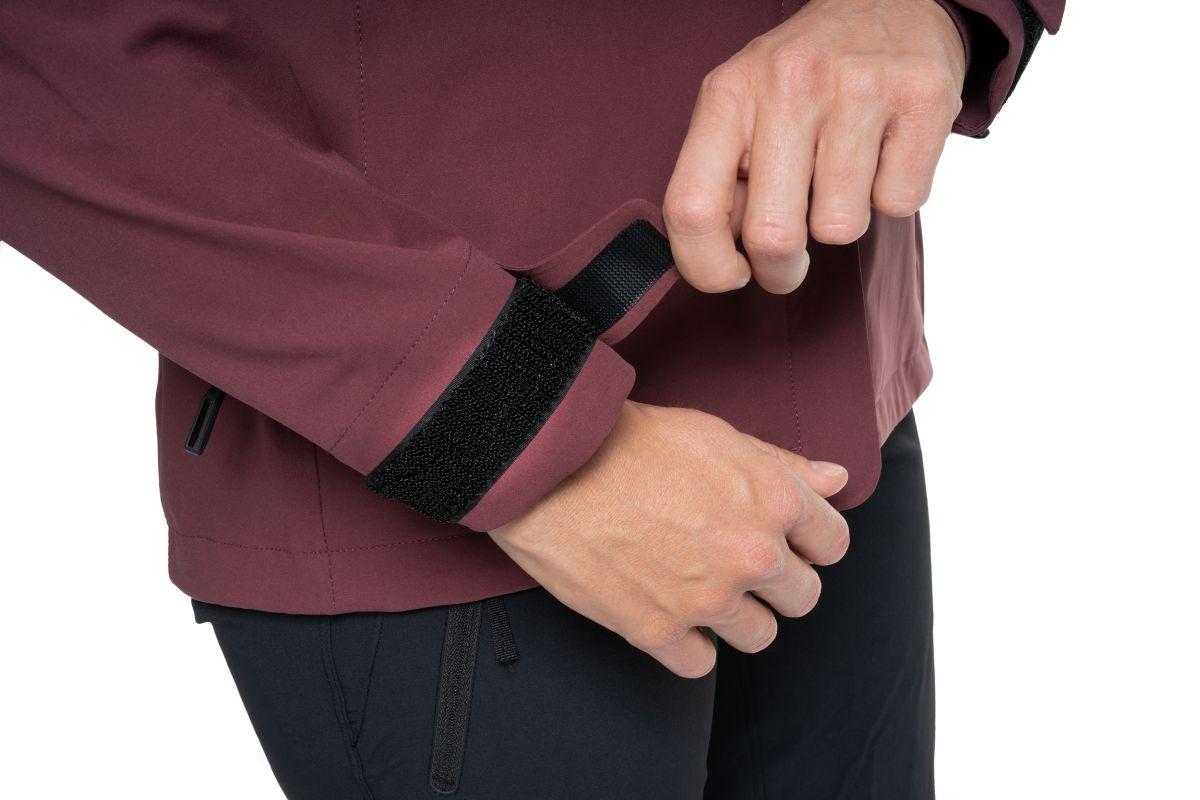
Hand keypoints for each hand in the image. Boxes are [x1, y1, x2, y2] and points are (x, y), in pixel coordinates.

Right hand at [489, 401, 850, 677]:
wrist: (550, 464)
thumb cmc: (632, 440)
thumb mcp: (719, 435)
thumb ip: (785, 465)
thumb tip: (835, 481)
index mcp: (774, 500)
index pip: (833, 544)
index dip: (810, 540)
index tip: (787, 539)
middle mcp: (750, 556)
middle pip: (803, 597)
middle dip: (779, 581)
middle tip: (738, 561)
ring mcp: (705, 599)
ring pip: (760, 636)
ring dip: (738, 615)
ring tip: (702, 585)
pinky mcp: (656, 630)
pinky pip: (701, 665)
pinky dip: (690, 644)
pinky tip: (671, 610)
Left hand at [663, 0, 966, 293]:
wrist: (887, 2)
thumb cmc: (802, 79)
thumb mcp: (741, 109)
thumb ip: (721, 179)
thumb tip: (721, 259)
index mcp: (730, 93)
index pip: (692, 206)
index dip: (706, 265)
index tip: (730, 276)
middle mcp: (790, 83)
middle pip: (772, 235)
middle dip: (781, 269)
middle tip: (788, 262)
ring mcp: (860, 87)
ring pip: (840, 228)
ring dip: (840, 221)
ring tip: (841, 174)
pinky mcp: (924, 97)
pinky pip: (899, 204)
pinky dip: (892, 196)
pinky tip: (883, 154)